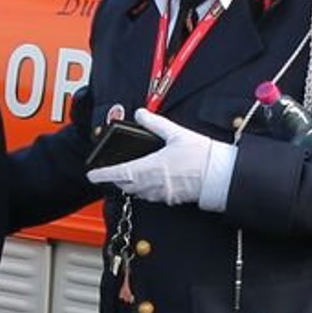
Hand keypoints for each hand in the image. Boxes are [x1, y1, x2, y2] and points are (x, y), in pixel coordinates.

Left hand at [86, 108, 218, 205]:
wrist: (220, 175)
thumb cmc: (201, 156)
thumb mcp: (176, 134)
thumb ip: (155, 124)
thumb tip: (141, 113)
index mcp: (150, 168)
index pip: (118, 173)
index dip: (102, 174)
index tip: (92, 175)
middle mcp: (152, 184)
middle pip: (125, 185)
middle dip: (115, 180)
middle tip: (109, 174)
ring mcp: (161, 194)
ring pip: (137, 192)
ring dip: (130, 185)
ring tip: (127, 177)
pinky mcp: (171, 199)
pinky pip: (152, 196)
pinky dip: (145, 190)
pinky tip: (150, 182)